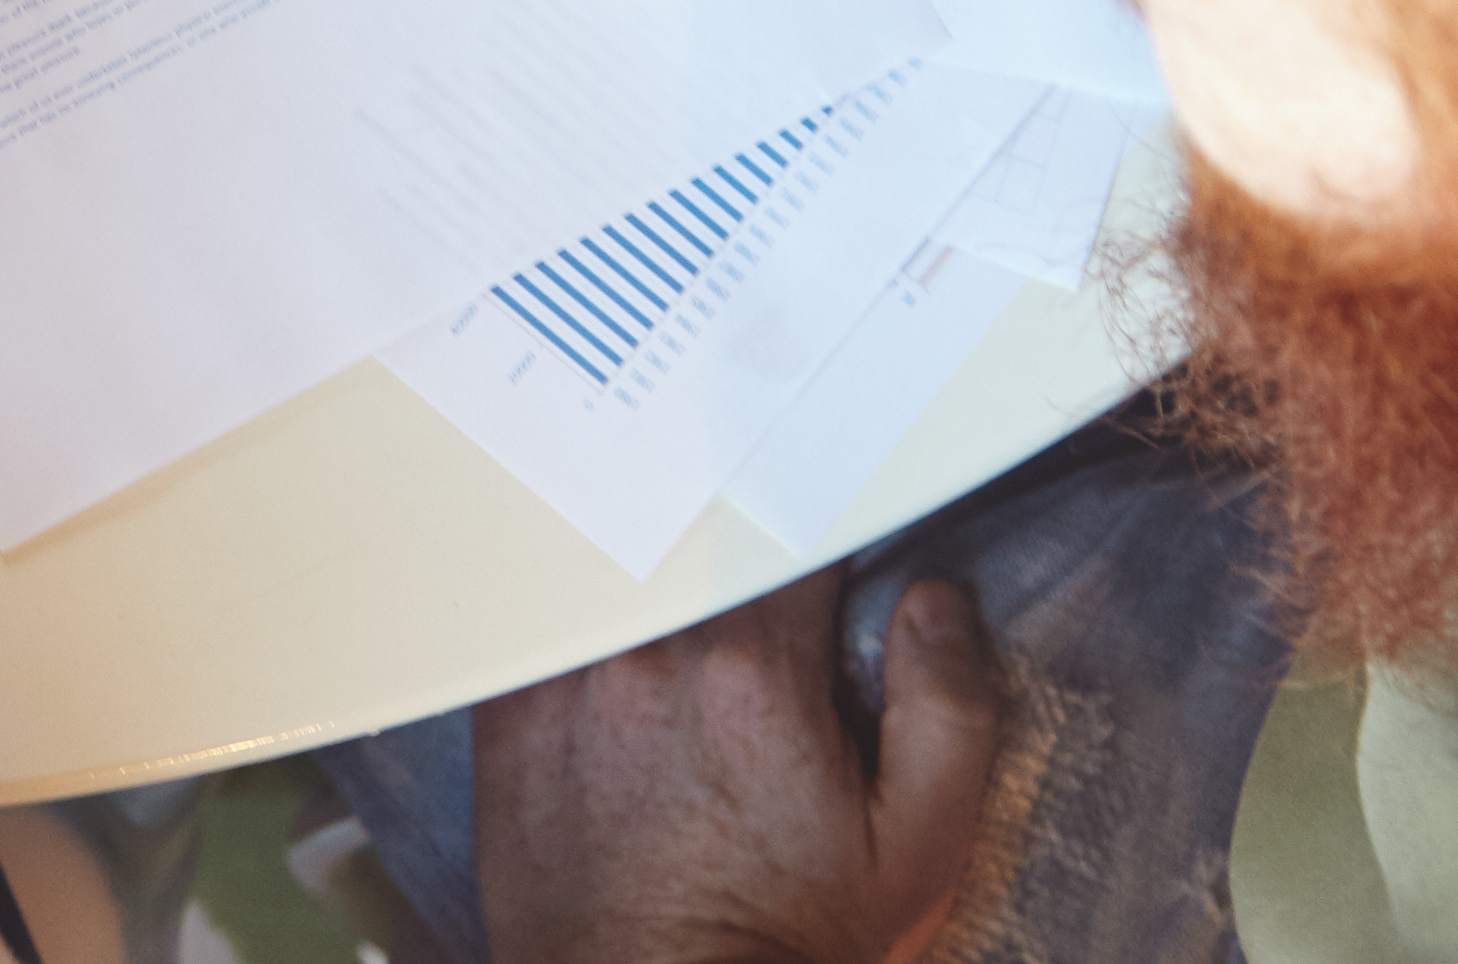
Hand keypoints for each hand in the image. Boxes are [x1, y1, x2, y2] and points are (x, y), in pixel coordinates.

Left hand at [473, 569, 1004, 963]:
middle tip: (769, 634)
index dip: (822, 543)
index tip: (832, 573)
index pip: (797, 534)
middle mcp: (651, 655)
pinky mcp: (510, 716)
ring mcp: (568, 679)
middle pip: (705, 546)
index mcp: (758, 669)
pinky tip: (622, 684)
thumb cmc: (783, 941)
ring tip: (694, 669)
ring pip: (628, 578)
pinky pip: (556, 630)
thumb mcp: (916, 846)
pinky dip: (594, 636)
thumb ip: (947, 705)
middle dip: (744, 571)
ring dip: (666, 597)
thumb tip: (935, 597)